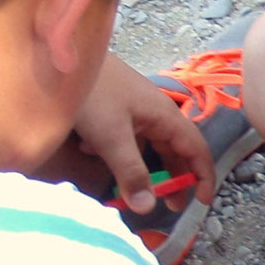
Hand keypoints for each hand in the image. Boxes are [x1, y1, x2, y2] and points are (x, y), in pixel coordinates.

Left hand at [73, 55, 214, 213]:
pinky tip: (94, 154)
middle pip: (176, 150)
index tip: (202, 203)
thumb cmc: (93, 93)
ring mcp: (136, 110)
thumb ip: (130, 172)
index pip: (197, 149)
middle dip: (176, 178)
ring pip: (151, 145)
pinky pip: (129, 137)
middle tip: (170, 207)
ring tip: (136, 191)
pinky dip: (121, 153)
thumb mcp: (112, 137)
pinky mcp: (117, 109)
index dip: (203, 176)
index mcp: (165, 116)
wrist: (61, 56)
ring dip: (147, 169)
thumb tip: (147, 208)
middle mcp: (157, 113)